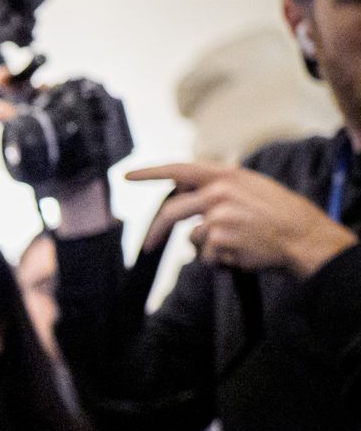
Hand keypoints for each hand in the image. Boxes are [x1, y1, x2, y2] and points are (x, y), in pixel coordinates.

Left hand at [127, 162, 355, 277]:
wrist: (304, 237)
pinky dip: (218, 260)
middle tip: (148, 247)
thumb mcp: (251, 187)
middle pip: (171, 212)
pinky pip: (206, 255)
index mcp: (226, 175)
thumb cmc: (279, 215)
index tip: (126, 176)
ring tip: (234, 246)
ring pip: (192, 237)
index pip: (179, 170)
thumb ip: (218, 186)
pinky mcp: (220, 238)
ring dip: (206, 248)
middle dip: (156, 232)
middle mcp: (219, 191)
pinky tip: (241, 254)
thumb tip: (182, 189)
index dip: (150, 173)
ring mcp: (218, 215)